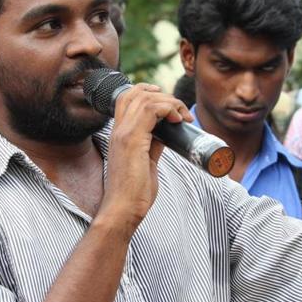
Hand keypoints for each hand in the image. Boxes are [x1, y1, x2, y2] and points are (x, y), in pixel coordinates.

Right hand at [97, 84, 191, 232]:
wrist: (123, 209)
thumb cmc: (134, 192)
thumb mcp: (146, 162)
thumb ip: (153, 145)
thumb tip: (167, 134)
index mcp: (119, 133)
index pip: (127, 98)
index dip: (147, 92)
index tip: (168, 102)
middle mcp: (118, 129)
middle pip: (135, 92)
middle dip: (162, 95)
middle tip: (180, 110)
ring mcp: (123, 133)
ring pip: (145, 98)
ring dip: (170, 102)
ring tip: (183, 117)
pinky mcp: (132, 140)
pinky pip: (151, 110)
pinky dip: (169, 109)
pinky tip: (178, 120)